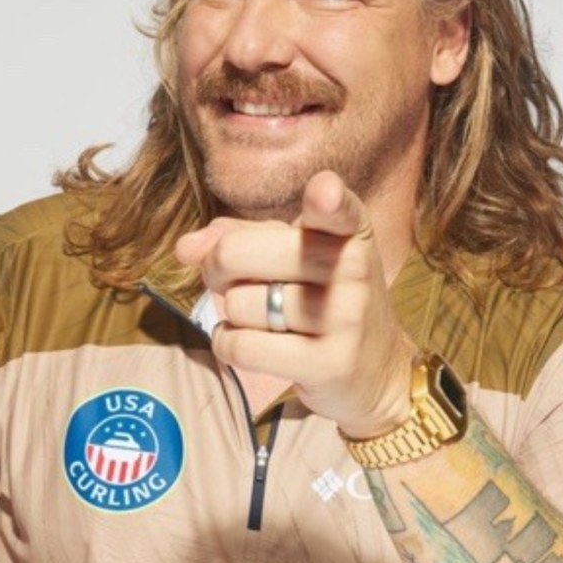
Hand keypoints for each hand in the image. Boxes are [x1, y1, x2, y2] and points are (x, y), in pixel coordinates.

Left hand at [175, 171, 415, 437]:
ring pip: (237, 305)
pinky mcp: (329, 364)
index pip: (337, 209)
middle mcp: (353, 268)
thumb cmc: (322, 300)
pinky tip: (254, 345)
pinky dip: (230, 345)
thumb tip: (185, 248)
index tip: (322, 193)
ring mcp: (344, 317)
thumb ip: (238, 237)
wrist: (376, 370)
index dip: (326, 199)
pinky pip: (241, 347)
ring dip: (234, 316)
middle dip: (216, 269)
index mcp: (348, 232)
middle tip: (238, 281)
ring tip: (266, 321)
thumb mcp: (294, 256)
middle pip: (237, 253)